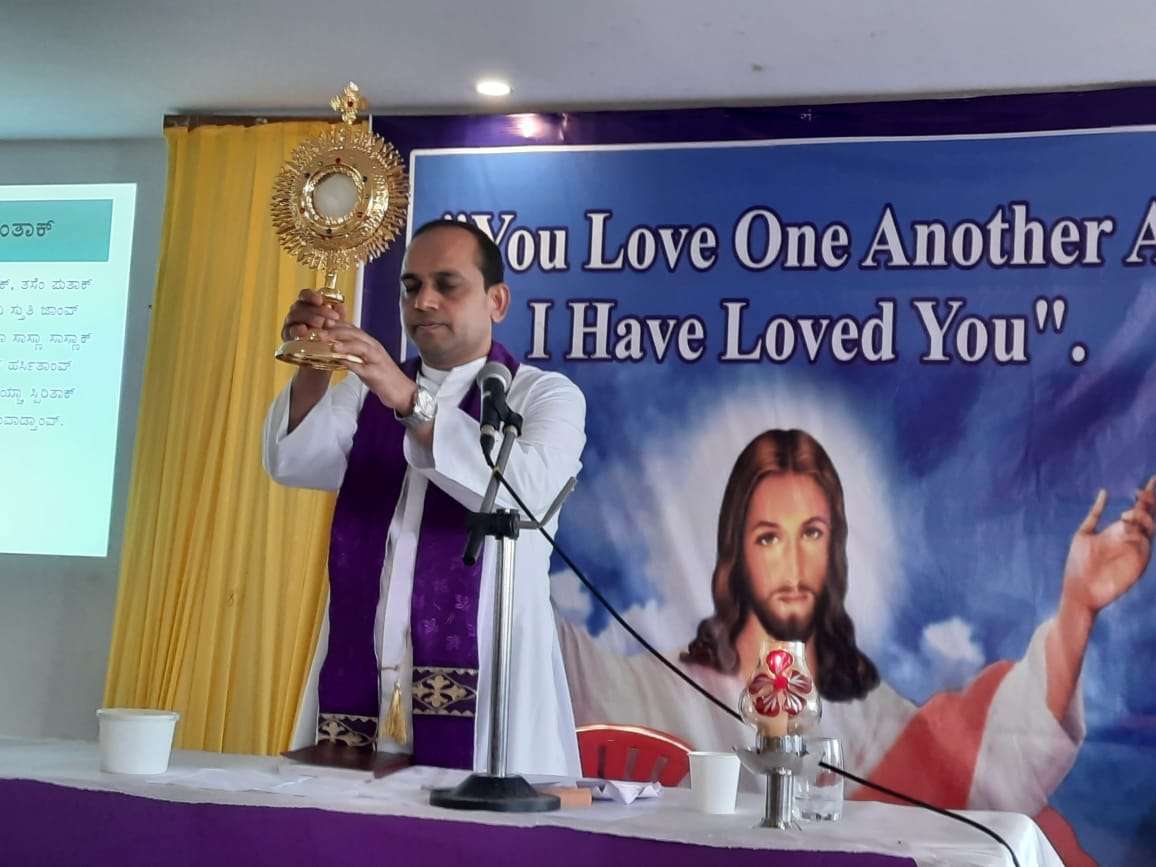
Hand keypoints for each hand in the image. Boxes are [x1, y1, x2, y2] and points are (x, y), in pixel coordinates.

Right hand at [281, 289, 345, 341]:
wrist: (323, 348)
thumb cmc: (328, 331)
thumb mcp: (336, 322)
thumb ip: (339, 313)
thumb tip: (341, 306)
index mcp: (306, 304)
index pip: (304, 295)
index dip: (311, 296)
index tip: (320, 300)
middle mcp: (296, 312)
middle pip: (301, 305)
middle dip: (317, 310)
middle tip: (331, 318)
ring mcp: (290, 323)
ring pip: (294, 316)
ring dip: (309, 318)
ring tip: (322, 324)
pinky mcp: (287, 335)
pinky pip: (289, 331)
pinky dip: (296, 330)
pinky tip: (304, 330)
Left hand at [325, 321, 417, 411]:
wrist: (402, 392)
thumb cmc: (383, 377)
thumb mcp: (367, 361)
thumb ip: (353, 353)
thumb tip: (334, 348)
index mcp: (371, 344)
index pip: (353, 329)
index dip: (338, 324)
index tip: (323, 322)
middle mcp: (375, 348)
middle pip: (356, 334)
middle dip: (338, 331)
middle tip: (321, 333)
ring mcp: (377, 360)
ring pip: (361, 347)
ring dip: (346, 344)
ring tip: (332, 345)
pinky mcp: (377, 374)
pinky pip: (363, 367)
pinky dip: (351, 363)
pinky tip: (341, 362)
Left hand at [1061, 477, 1155, 615]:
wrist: (1080, 591)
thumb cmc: (1079, 564)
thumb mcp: (1084, 534)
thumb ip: (1095, 514)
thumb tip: (1105, 491)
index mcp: (1118, 531)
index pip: (1138, 510)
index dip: (1147, 495)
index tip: (1153, 478)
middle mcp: (1131, 538)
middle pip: (1148, 516)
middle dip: (1149, 502)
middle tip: (1142, 490)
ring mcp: (1136, 550)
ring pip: (1149, 527)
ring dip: (1141, 517)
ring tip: (1126, 516)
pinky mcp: (1139, 561)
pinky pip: (1145, 543)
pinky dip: (1138, 532)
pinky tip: (1127, 527)